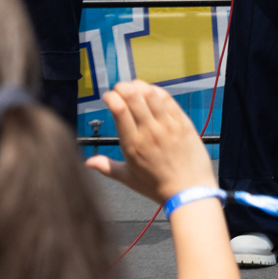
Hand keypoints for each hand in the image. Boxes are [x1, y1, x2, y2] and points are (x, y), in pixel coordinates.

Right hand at [85, 80, 215, 205]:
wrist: (189, 192)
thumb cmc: (158, 187)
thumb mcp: (129, 179)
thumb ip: (107, 167)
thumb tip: (88, 162)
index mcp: (133, 145)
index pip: (119, 110)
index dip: (111, 97)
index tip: (108, 97)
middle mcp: (150, 131)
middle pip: (134, 97)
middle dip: (123, 87)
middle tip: (119, 89)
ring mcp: (168, 125)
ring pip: (151, 94)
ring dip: (140, 86)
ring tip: (134, 88)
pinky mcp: (182, 122)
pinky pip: (168, 100)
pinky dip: (157, 91)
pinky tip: (152, 92)